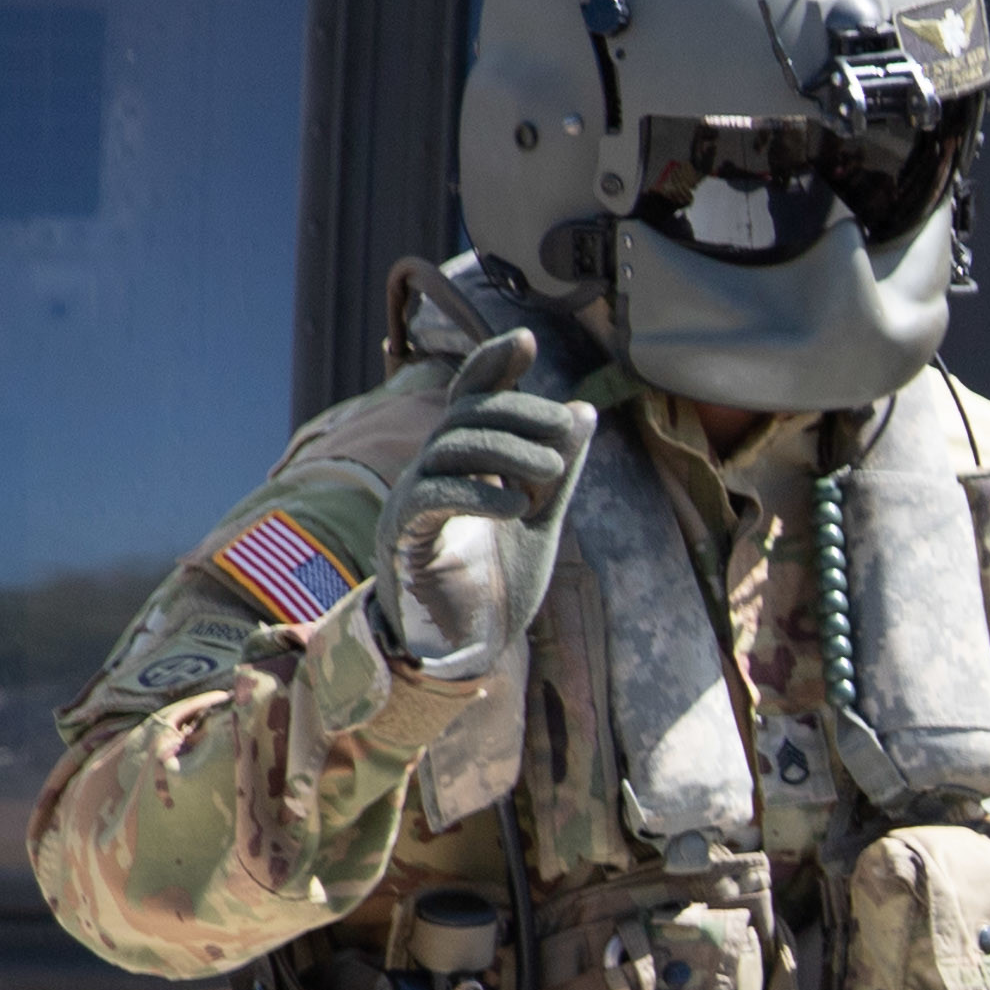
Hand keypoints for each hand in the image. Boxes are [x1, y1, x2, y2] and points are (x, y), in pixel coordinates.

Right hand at [376, 328, 593, 679]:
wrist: (463, 649)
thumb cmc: (496, 585)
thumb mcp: (541, 522)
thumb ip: (559, 474)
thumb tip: (584, 412)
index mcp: (463, 465)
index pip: (470, 399)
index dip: (492, 365)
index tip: (526, 339)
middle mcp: (432, 472)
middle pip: (466, 416)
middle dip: (517, 412)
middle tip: (564, 429)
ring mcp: (413, 500)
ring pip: (450, 448)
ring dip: (506, 451)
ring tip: (550, 473)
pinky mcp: (405, 536)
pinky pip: (433, 496)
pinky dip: (477, 493)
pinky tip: (516, 505)